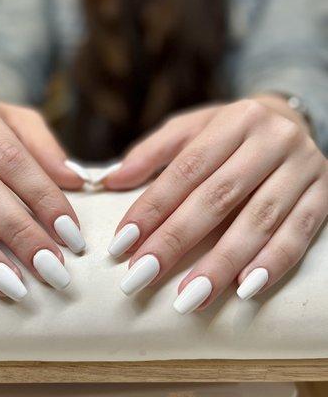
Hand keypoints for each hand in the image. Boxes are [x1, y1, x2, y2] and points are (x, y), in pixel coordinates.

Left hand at [106, 96, 327, 313]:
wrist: (290, 121)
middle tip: (142, 275)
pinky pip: (301, 232)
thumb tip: (112, 180)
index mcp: (234, 120)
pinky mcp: (324, 193)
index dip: (152, 208)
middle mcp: (271, 140)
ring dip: (222, 263)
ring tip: (189, 297)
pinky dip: (274, 262)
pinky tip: (244, 288)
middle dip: (177, 240)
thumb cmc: (230, 131)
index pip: (186, 169)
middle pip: (218, 197)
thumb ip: (153, 152)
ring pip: (259, 220)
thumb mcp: (191, 129)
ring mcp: (302, 167)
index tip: (122, 243)